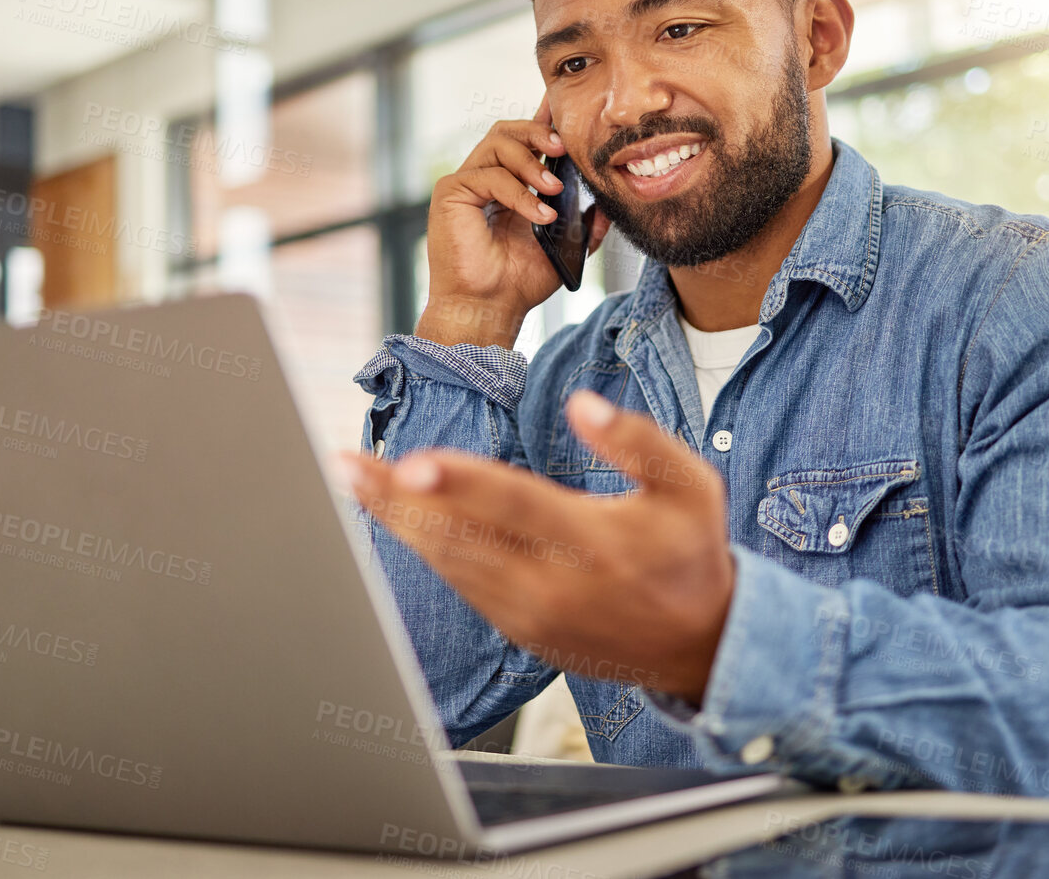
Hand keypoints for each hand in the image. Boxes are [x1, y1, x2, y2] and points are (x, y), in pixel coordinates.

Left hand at [341, 391, 732, 702]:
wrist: (699, 645)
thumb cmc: (690, 553)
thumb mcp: (692, 487)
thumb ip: (638, 442)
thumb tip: (582, 404)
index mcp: (596, 544)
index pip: (516, 505)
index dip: (461, 482)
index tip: (413, 461)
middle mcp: (555, 585)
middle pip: (462, 537)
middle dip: (399, 499)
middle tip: (349, 464)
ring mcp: (530, 614)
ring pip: (450, 563)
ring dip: (399, 521)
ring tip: (358, 481)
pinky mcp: (518, 630)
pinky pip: (461, 584)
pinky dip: (425, 548)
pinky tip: (397, 515)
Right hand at [416, 96, 610, 347]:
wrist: (490, 308)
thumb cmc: (519, 282)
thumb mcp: (565, 248)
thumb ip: (585, 226)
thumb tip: (608, 207)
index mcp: (508, 184)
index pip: (525, 142)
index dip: (543, 120)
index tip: (564, 104)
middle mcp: (484, 177)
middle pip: (508, 130)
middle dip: (539, 132)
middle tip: (564, 149)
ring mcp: (465, 182)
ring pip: (498, 143)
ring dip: (531, 161)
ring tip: (555, 190)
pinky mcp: (450, 193)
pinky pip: (488, 175)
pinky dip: (519, 193)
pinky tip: (540, 214)